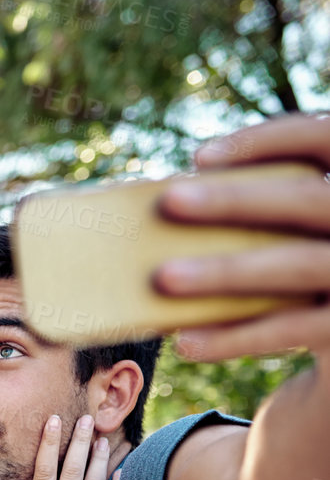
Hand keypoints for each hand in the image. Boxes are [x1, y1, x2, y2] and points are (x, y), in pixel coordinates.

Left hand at [155, 112, 329, 361]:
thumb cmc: (307, 273)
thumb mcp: (299, 232)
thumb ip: (263, 217)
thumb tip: (172, 214)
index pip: (321, 138)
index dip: (267, 140)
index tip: (198, 158)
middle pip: (307, 199)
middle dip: (236, 200)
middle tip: (171, 200)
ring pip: (296, 265)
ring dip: (227, 271)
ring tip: (165, 277)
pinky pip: (291, 328)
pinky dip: (236, 336)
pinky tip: (187, 341)